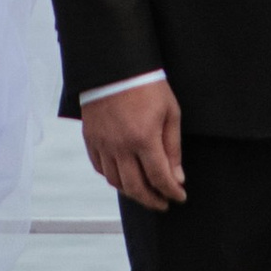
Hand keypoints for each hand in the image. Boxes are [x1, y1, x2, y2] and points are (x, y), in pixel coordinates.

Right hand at [83, 80, 186, 210]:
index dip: (171, 192)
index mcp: (144, 139)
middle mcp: (120, 146)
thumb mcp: (170, 113)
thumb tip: (177, 177)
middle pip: (135, 187)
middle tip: (163, 204)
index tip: (179, 197)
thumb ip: (173, 148)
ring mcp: (103, 144)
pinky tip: (124, 177)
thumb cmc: (148, 86)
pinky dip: (113, 178)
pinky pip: (100, 168)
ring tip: (146, 192)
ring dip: (132, 192)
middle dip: (152, 200)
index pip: (159, 178)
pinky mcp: (91, 139)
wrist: (115, 66)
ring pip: (115, 181)